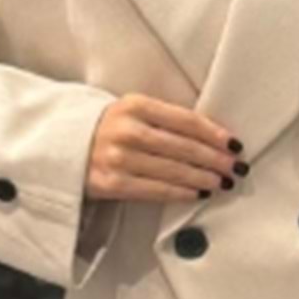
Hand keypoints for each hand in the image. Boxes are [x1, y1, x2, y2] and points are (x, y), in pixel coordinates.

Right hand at [86, 93, 246, 203]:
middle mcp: (127, 130)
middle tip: (237, 168)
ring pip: (173, 170)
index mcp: (135, 105)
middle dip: (216, 159)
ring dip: (204, 178)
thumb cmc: (108, 129)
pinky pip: (155, 190)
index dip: (214, 133)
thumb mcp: (132, 112)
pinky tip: (198, 193)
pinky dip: (181, 193)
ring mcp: (117, 158)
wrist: (62, 147)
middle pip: (183, 147)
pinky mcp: (111, 183)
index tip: (234, 144)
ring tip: (223, 182)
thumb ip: (164, 119)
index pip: (186, 120)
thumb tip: (211, 138)